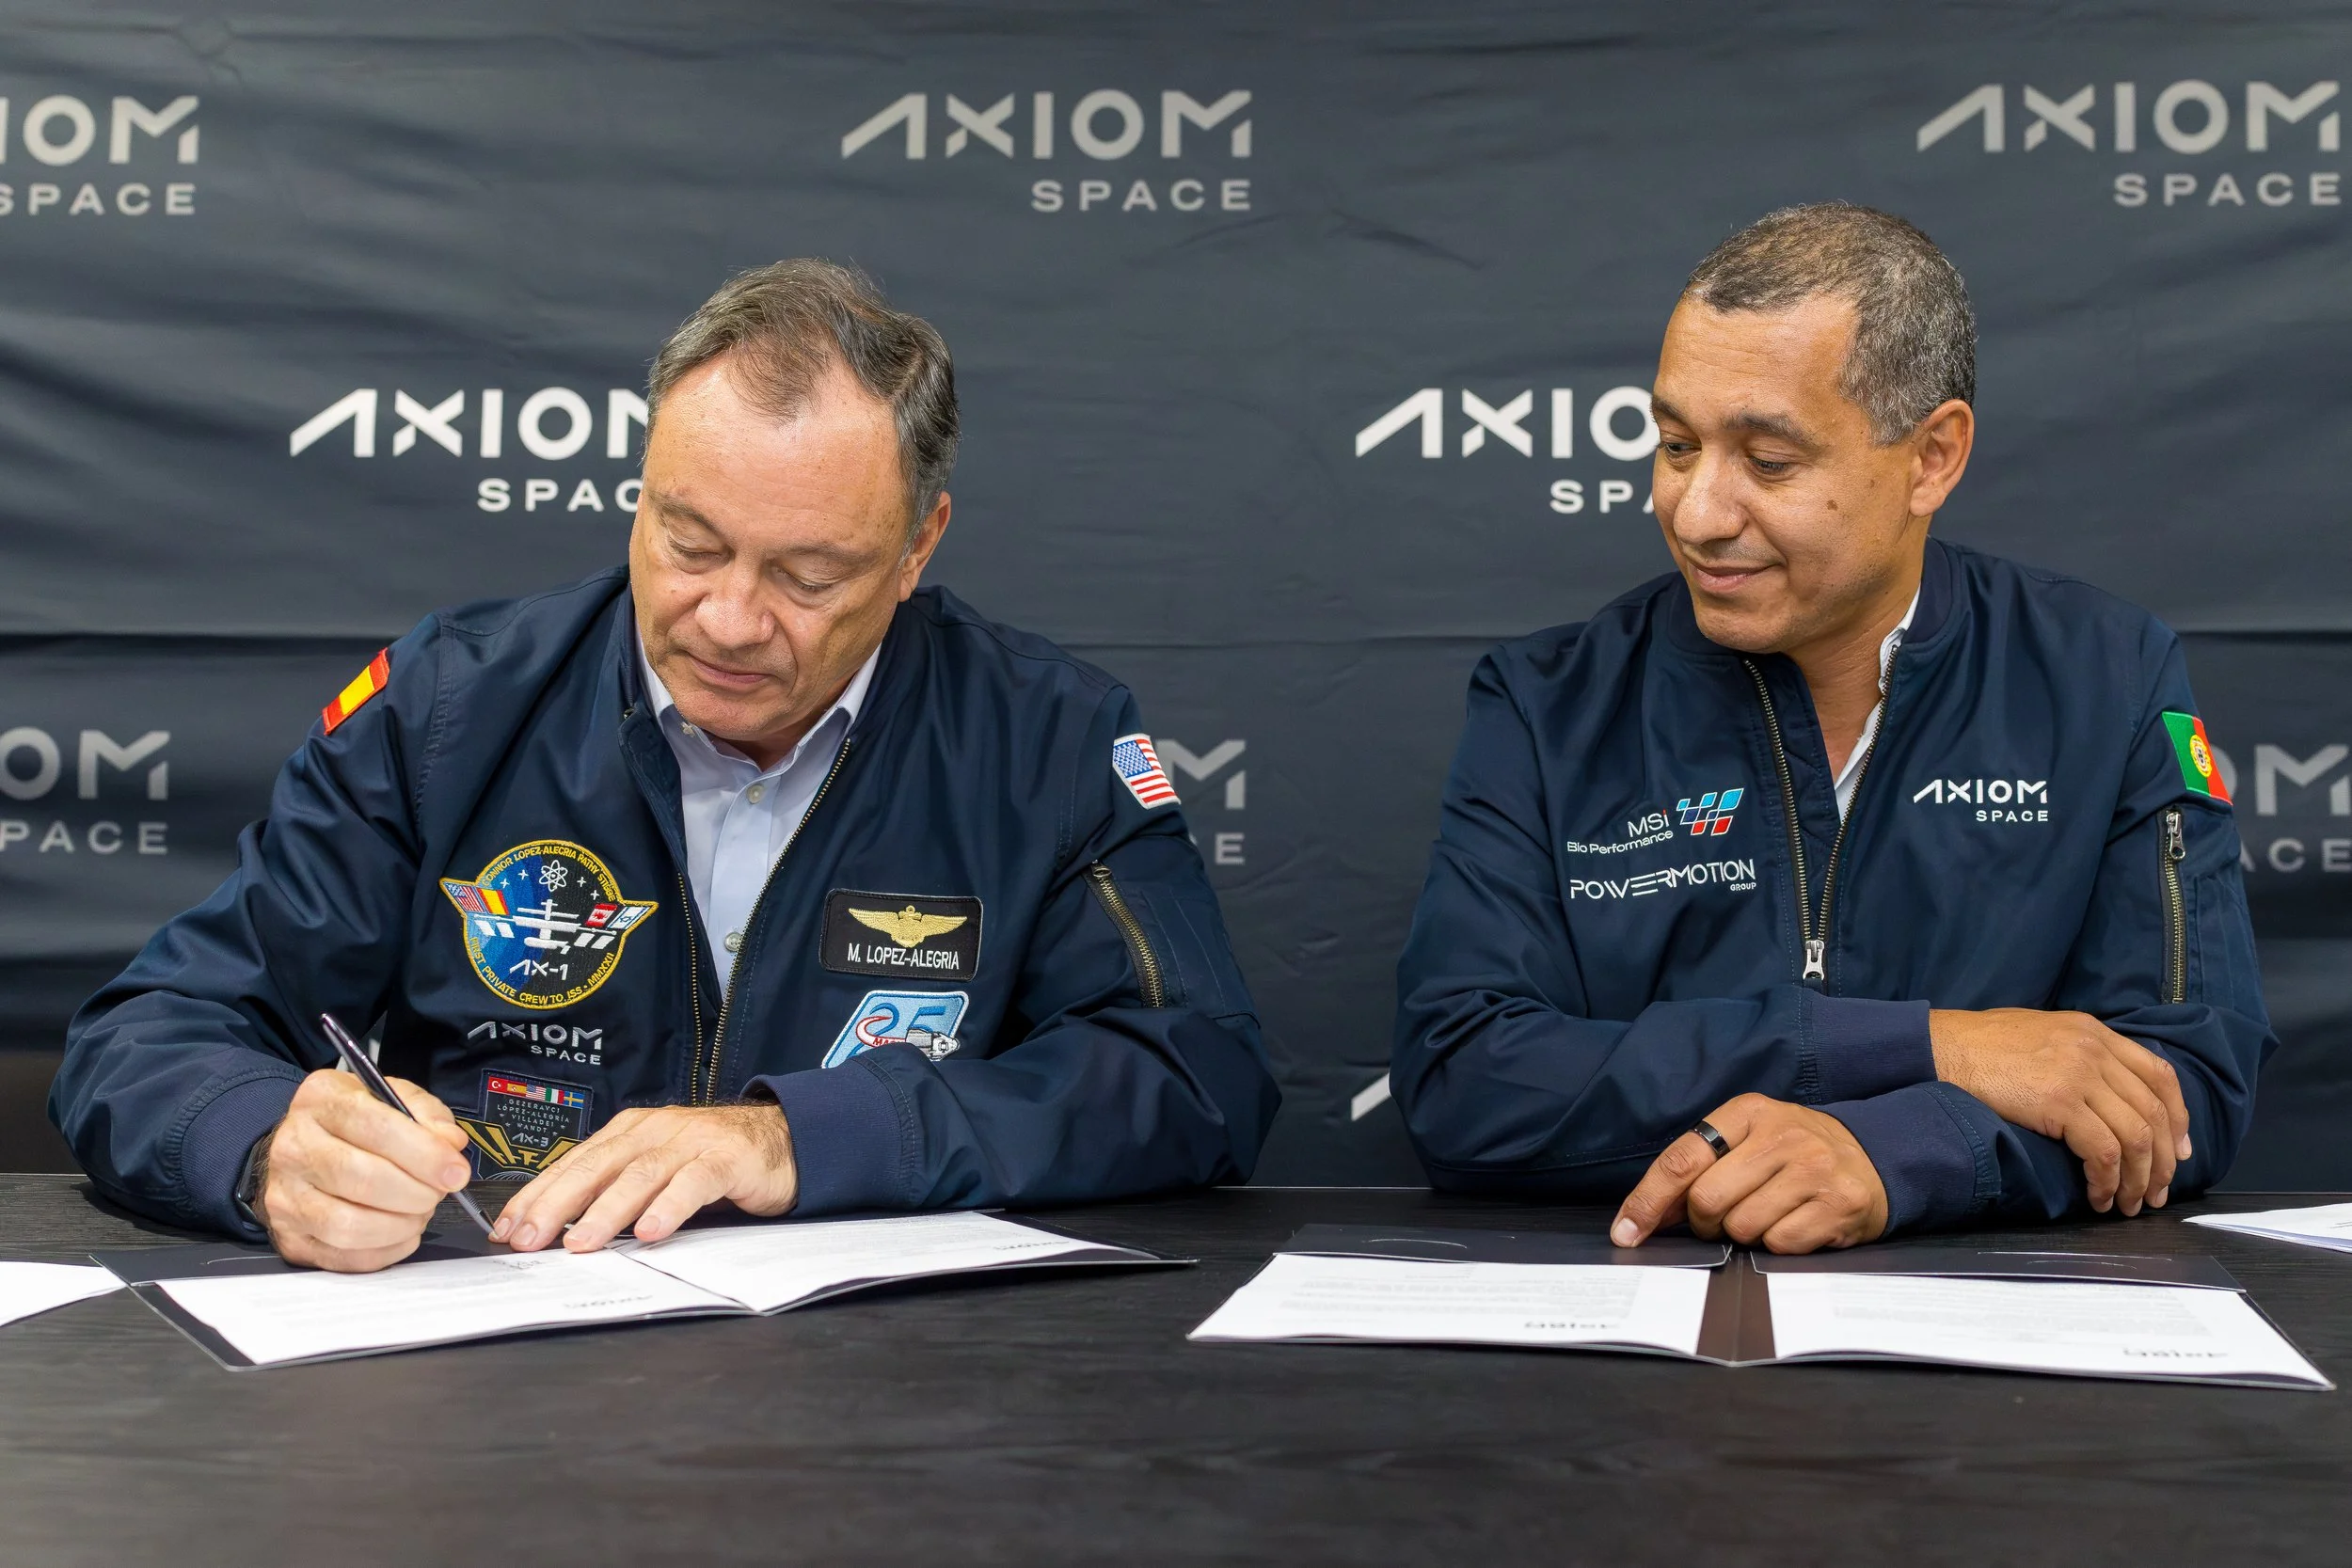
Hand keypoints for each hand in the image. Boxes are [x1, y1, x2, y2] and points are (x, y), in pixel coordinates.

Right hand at [257, 1068, 472, 1272]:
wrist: (304, 1150)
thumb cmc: (355, 1124)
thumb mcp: (393, 1097)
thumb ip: (428, 1114)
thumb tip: (451, 1145)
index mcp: (321, 1099)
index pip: (377, 1128)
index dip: (425, 1155)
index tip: (455, 1172)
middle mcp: (293, 1146)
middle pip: (362, 1179)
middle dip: (416, 1193)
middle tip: (437, 1194)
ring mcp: (284, 1196)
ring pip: (348, 1225)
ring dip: (399, 1226)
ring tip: (418, 1213)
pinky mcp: (289, 1237)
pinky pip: (343, 1257)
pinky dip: (384, 1251)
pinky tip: (400, 1233)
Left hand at [491, 1104, 798, 1252]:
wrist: (784, 1138)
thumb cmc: (714, 1159)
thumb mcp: (658, 1170)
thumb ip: (617, 1190)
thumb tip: (562, 1229)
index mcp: (631, 1131)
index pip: (573, 1163)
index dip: (538, 1195)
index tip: (507, 1228)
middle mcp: (655, 1130)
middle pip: (597, 1166)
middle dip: (557, 1204)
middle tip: (529, 1238)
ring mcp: (691, 1140)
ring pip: (640, 1174)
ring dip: (606, 1210)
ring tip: (582, 1242)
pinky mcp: (727, 1158)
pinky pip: (693, 1182)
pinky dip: (670, 1206)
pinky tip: (652, 1230)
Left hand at [1610, 1094, 1888, 1254]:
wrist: (1874, 1157)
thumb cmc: (1795, 1153)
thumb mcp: (1750, 1139)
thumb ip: (1700, 1166)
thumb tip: (1644, 1216)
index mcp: (1748, 1112)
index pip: (1682, 1159)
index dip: (1647, 1201)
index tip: (1626, 1233)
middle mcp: (1782, 1135)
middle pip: (1707, 1200)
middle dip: (1705, 1222)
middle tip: (1722, 1220)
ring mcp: (1814, 1168)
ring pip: (1742, 1226)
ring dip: (1744, 1234)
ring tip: (1768, 1214)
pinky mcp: (1839, 1204)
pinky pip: (1780, 1244)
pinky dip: (1778, 1245)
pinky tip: (1796, 1224)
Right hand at [1930, 1008, 2190, 1216]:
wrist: (1941, 1047)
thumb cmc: (1979, 1046)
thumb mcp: (2041, 1034)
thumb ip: (2078, 1054)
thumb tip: (2102, 1093)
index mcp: (2093, 1032)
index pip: (2160, 1075)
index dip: (2178, 1118)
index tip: (2178, 1152)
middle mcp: (2095, 1050)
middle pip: (2155, 1111)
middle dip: (2163, 1161)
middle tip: (2155, 1193)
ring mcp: (2079, 1074)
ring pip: (2136, 1136)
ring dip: (2138, 1179)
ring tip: (2127, 1204)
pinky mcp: (2060, 1102)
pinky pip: (2104, 1151)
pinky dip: (2108, 1181)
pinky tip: (2097, 1196)